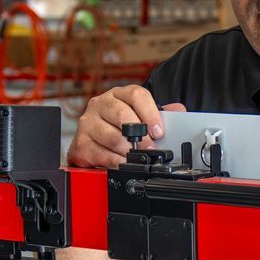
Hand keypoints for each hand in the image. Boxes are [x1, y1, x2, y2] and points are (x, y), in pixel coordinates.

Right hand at [67, 86, 186, 168]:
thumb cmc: (117, 129)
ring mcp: (88, 122)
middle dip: (141, 136)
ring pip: (112, 137)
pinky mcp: (80, 142)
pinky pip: (101, 154)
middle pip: (122, 114)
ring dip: (129, 151)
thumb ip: (161, 114)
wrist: (91, 145)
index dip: (151, 114)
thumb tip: (179, 111)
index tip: (159, 131)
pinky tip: (123, 164)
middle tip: (151, 148)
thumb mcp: (140, 117)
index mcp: (118, 94)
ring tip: (138, 158)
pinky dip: (116, 162)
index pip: (136, 95)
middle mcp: (100, 104)